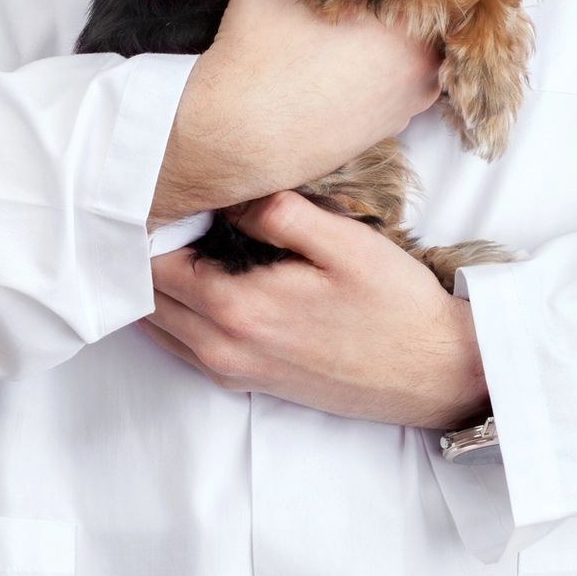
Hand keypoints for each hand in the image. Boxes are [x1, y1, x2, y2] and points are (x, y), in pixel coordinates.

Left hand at [140, 191, 489, 429]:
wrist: (430, 371)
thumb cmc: (394, 305)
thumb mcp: (346, 242)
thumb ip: (280, 213)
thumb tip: (230, 199)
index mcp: (237, 306)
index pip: (153, 261)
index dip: (156, 223)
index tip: (180, 194)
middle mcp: (221, 346)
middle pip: (146, 295)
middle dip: (150, 253)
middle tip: (181, 214)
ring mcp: (231, 369)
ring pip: (158, 324)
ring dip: (161, 285)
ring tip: (191, 243)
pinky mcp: (247, 381)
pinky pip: (183, 347)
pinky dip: (178, 314)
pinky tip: (209, 283)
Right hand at [150, 0, 441, 223]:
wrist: (238, 133)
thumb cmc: (253, 49)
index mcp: (402, 9)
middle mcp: (424, 51)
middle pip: (451, 3)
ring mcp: (420, 88)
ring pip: (443, 40)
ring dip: (430, 21)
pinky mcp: (406, 117)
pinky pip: (429, 75)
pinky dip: (416, 56)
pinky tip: (387, 43)